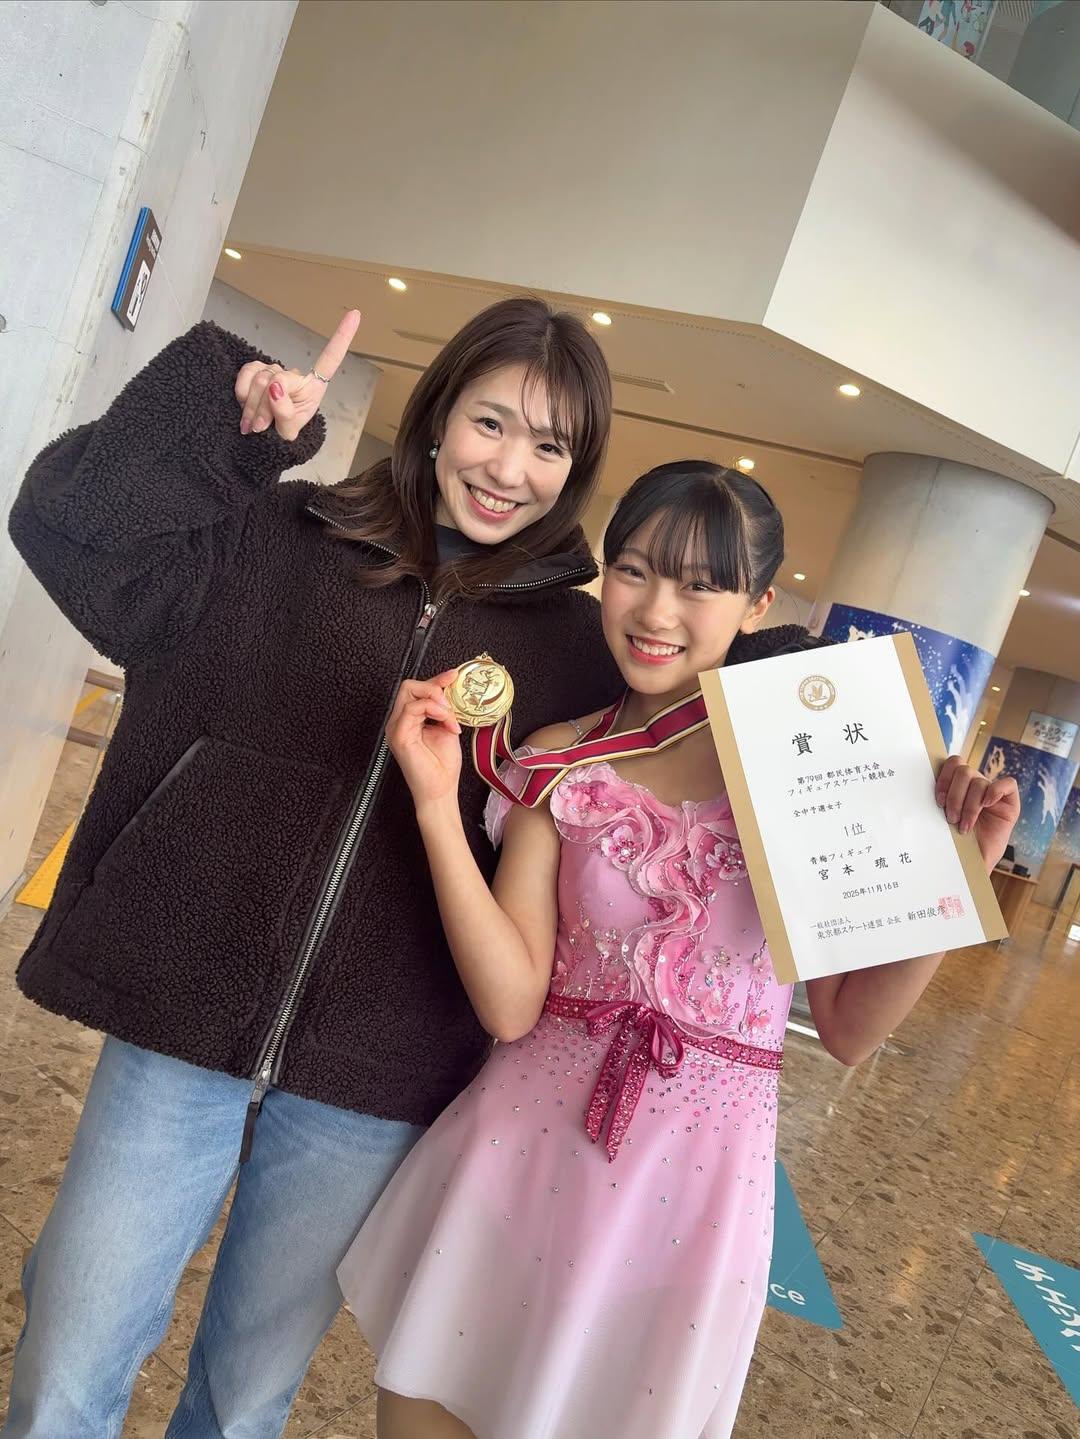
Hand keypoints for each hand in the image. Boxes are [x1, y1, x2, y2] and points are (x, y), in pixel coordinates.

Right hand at [233, 310, 360, 440]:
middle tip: (261, 428)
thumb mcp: (288, 431)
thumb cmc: (283, 432)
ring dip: (252, 407)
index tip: (355, 314)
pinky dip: (242, 392)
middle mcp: (295, 374)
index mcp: (313, 387)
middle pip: (277, 381)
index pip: (329, 360)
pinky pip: (246, 373)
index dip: (341, 337)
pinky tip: (244, 403)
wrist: (265, 437)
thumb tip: (275, 386)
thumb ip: (285, 412)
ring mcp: (274, 369)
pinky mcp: (255, 369)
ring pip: (259, 380)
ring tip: (254, 425)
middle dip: (265, 408)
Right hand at [386, 671, 463, 812]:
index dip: (435, 680)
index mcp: (408, 720)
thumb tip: (450, 689)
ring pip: (410, 693)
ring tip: (450, 718)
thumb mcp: (447, 727)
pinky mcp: (398, 735)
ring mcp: (396, 727)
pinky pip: (412, 708)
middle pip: (409, 686)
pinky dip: (433, 710)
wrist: (440, 789)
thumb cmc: (442, 765)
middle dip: (434, 687)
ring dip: (437, 702)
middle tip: (450, 703)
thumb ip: (444, 709)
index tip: (453, 676)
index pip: (415, 690)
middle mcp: (399, 721)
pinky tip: (446, 723)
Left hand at [935, 755, 1020, 871]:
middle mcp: (975, 786)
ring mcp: (993, 794)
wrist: (971, 867)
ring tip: (964, 825)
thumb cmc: (953, 845)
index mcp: (958, 786)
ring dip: (969, 805)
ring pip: (980, 781)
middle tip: (950, 818)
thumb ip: (936, 801)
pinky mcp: (1010, 804)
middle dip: (955, 796)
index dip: (944, 778)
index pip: (952, 763)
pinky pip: (1008, 784)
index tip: (938, 801)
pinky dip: (995, 791)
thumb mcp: (939, 821)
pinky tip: (986, 805)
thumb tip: (917, 787)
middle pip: (964, 771)